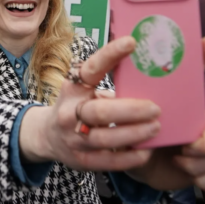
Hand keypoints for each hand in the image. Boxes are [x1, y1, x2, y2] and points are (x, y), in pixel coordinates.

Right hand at [21, 35, 204, 191]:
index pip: (91, 68)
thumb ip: (106, 79)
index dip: (110, 54)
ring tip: (156, 127)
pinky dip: (131, 156)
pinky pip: (109, 161)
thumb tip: (146, 64)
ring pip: (106, 138)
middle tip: (155, 108)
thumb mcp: (83, 87)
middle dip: (131, 110)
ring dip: (135, 133)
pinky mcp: (82, 161)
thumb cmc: (76, 105)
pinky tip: (146, 150)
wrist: (48, 136)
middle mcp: (70, 113)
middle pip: (100, 112)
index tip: (132, 42)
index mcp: (73, 87)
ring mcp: (74, 139)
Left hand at [133, 111, 204, 190]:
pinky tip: (185, 175)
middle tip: (183, 151)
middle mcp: (204, 130)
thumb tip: (144, 115)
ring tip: (175, 161)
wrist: (140, 162)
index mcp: (191, 113)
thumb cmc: (140, 136)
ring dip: (195, 165)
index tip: (183, 141)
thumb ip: (141, 117)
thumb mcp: (136, 124)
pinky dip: (204, 179)